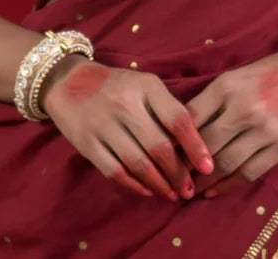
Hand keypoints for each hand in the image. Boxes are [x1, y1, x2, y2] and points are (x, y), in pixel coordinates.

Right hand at [43, 56, 213, 201]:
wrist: (70, 82)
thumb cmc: (119, 86)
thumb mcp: (145, 85)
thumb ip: (167, 109)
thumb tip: (193, 147)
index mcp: (146, 86)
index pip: (177, 119)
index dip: (195, 146)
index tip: (208, 166)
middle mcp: (125, 104)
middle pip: (159, 147)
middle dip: (178, 173)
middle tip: (190, 189)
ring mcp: (104, 125)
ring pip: (139, 164)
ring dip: (159, 184)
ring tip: (173, 194)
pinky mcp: (87, 144)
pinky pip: (116, 172)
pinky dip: (135, 186)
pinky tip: (148, 191)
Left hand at [186, 43, 277, 196]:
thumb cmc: (269, 73)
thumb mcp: (234, 77)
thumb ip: (210, 101)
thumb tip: (182, 132)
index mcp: (227, 86)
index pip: (191, 120)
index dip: (174, 142)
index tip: (163, 156)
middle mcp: (244, 107)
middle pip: (205, 146)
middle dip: (185, 167)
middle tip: (172, 180)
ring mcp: (264, 130)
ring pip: (225, 163)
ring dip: (204, 181)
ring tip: (190, 190)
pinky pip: (249, 173)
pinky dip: (228, 185)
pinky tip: (214, 190)